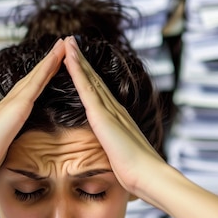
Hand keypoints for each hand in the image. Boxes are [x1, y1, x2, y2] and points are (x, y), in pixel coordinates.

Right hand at [0, 38, 65, 191]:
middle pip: (32, 78)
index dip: (39, 78)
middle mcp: (8, 104)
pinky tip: (58, 57)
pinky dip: (47, 67)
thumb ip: (4, 147)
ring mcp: (12, 103)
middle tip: (60, 45)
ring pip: (35, 75)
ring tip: (63, 44)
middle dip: (47, 62)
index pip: (27, 92)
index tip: (51, 66)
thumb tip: (5, 153)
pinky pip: (36, 83)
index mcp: (6, 115)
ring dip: (51, 58)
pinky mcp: (16, 107)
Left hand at [62, 36, 165, 196]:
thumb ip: (117, 150)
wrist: (149, 176)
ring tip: (68, 41)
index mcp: (117, 118)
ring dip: (78, 58)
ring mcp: (109, 109)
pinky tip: (69, 58)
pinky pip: (86, 88)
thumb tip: (115, 156)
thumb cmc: (138, 172)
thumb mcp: (123, 157)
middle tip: (73, 41)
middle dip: (83, 60)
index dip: (89, 75)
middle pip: (95, 79)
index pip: (99, 92)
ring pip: (90, 78)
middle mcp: (114, 109)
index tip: (81, 62)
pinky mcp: (103, 115)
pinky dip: (77, 71)